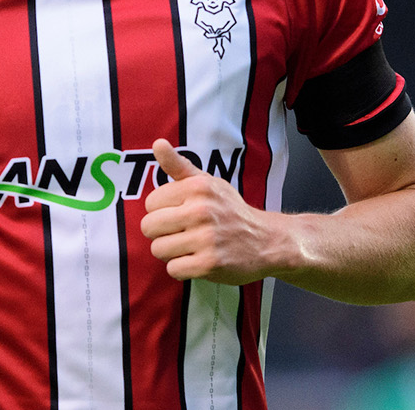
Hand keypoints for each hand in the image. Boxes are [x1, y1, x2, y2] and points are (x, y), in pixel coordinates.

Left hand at [140, 139, 287, 284]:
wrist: (266, 240)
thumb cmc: (230, 210)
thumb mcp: (208, 182)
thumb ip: (178, 165)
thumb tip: (157, 143)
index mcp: (197, 187)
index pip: (150, 203)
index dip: (162, 211)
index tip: (179, 213)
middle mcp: (201, 210)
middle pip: (149, 227)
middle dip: (161, 232)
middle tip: (182, 232)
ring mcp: (205, 239)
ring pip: (158, 249)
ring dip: (171, 252)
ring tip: (190, 246)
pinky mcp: (209, 264)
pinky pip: (173, 269)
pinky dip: (182, 268)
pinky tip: (197, 260)